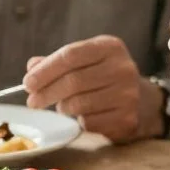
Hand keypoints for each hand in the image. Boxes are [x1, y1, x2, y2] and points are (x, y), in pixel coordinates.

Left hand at [24, 36, 162, 141]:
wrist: (141, 100)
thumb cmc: (103, 78)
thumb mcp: (85, 61)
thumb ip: (57, 62)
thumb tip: (32, 67)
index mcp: (111, 47)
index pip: (71, 55)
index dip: (45, 70)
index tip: (28, 83)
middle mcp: (124, 68)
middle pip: (73, 81)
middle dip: (46, 93)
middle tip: (32, 101)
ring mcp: (128, 94)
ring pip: (78, 104)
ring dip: (62, 108)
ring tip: (62, 106)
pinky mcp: (127, 118)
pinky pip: (88, 122)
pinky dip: (78, 121)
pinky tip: (82, 116)